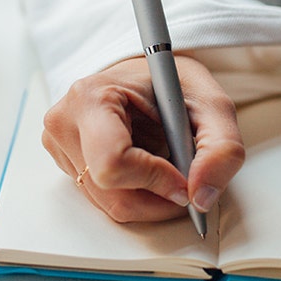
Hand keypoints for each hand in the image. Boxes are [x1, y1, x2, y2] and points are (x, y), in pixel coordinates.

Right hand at [41, 56, 244, 223]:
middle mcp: (65, 123)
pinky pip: (105, 201)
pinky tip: (146, 166)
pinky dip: (136, 194)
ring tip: (166, 165)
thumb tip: (202, 198)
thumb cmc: (172, 83)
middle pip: (113, 194)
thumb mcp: (213, 106)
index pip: (113, 163)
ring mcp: (60, 145)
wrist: (146, 75)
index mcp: (92, 97)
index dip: (155, 180)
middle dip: (160, 197)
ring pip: (111, 205)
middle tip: (185, 179)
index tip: (184, 178)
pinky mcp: (66, 163)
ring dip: (151, 198)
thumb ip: (221, 149)